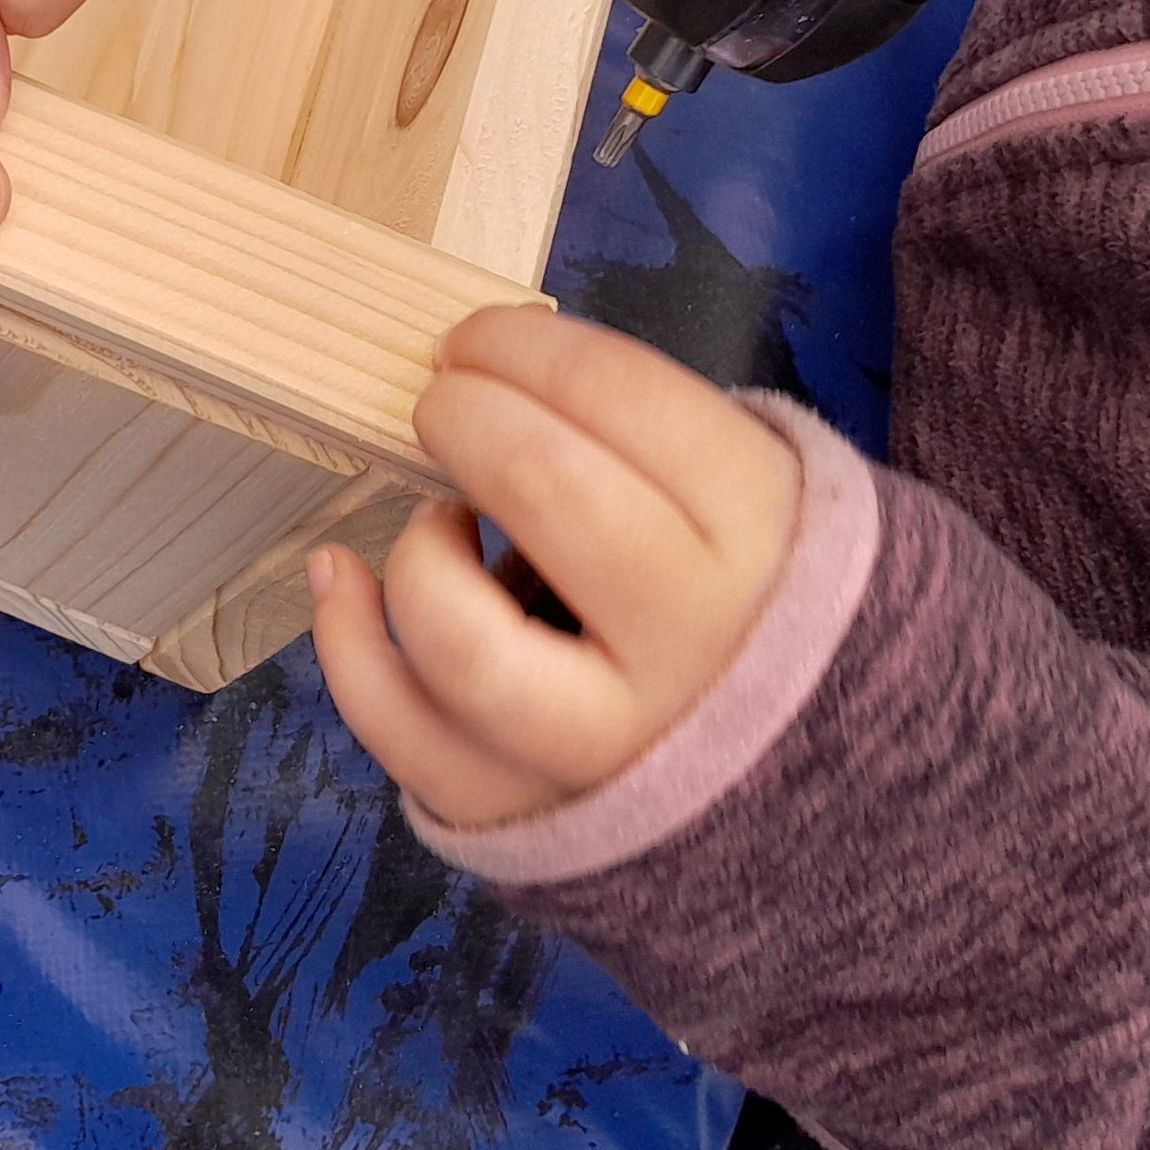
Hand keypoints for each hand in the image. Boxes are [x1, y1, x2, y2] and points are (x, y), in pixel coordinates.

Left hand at [309, 306, 799, 828]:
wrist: (811, 783)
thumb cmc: (748, 600)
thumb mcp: (753, 499)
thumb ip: (647, 438)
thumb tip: (498, 371)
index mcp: (761, 539)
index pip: (623, 395)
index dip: (522, 345)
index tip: (478, 340)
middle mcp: (689, 649)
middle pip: (543, 483)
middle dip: (465, 412)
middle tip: (445, 399)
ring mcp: (603, 746)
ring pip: (460, 640)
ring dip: (420, 550)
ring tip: (439, 521)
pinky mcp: (523, 809)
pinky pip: (398, 733)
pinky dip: (345, 642)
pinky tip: (338, 572)